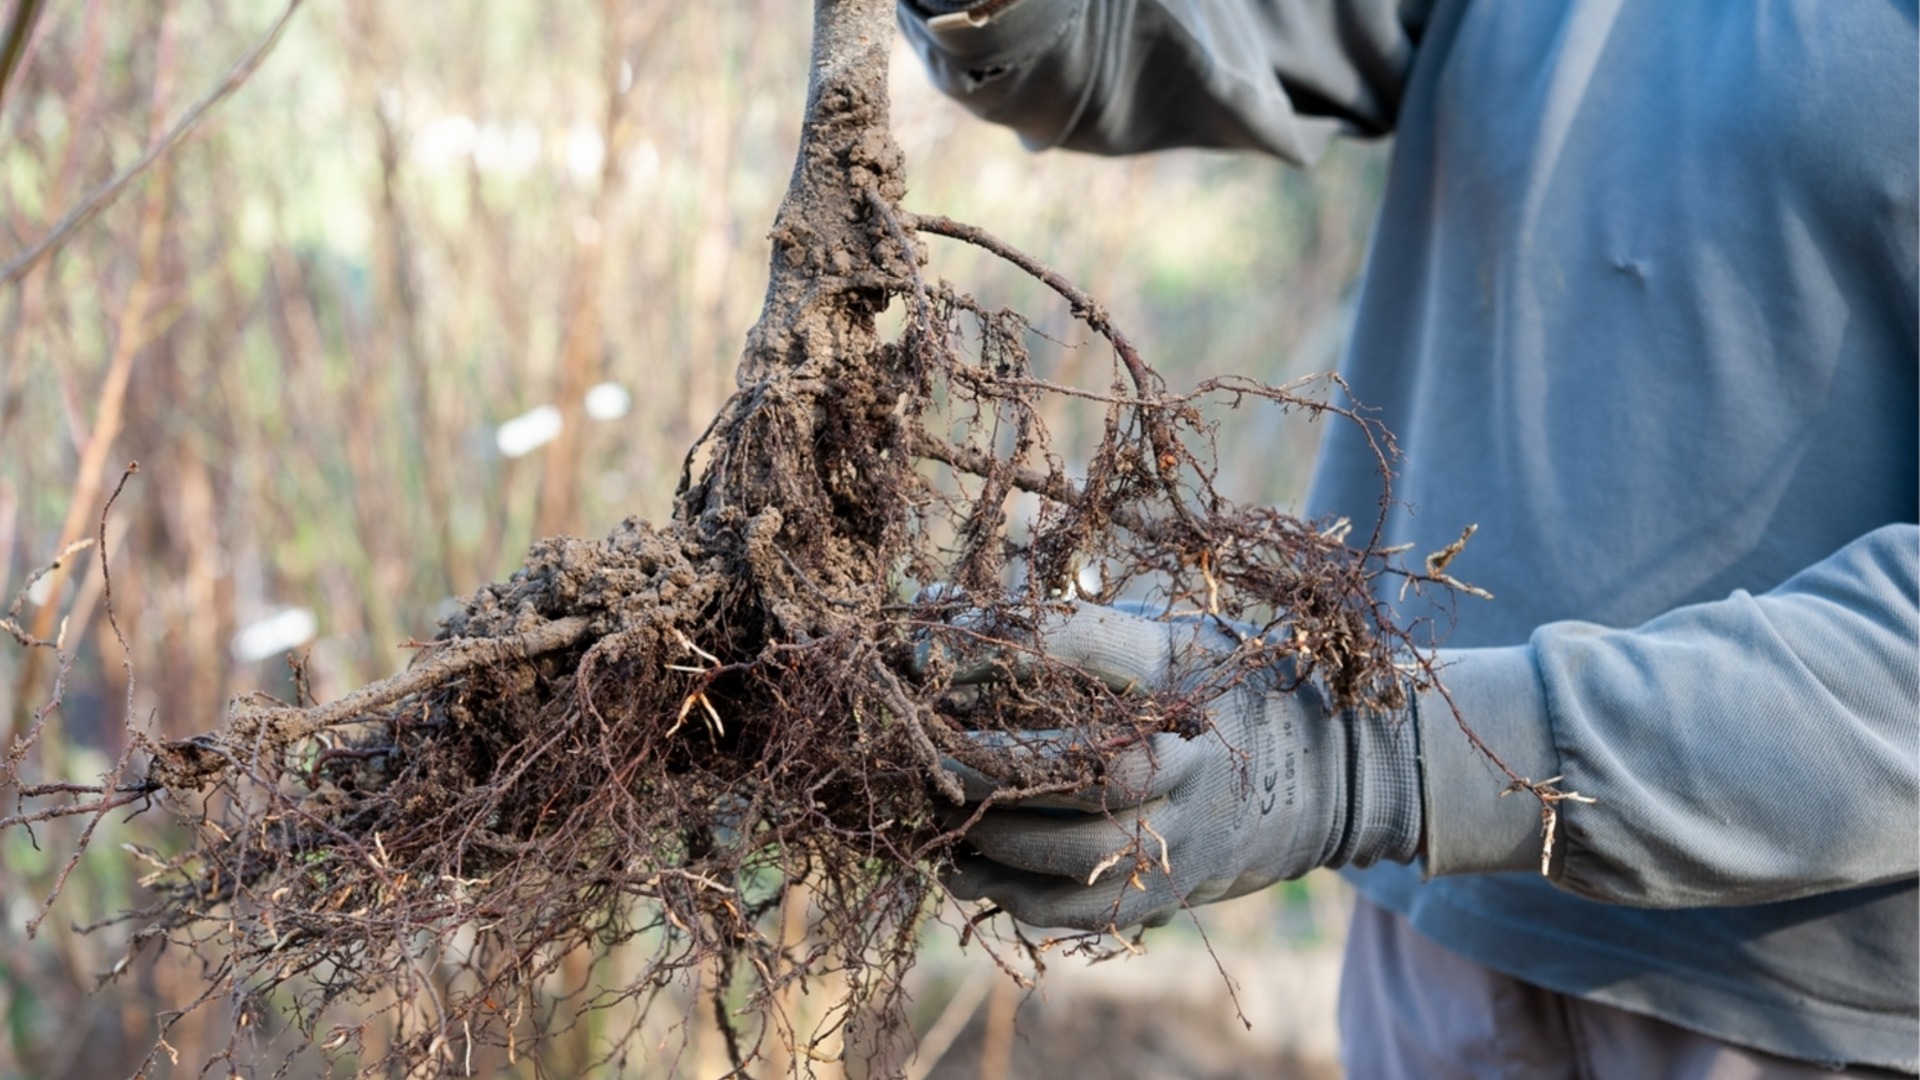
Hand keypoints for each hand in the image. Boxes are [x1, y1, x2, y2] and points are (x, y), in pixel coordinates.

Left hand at [941, 602, 1422, 930]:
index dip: (1000, 648)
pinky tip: (976, 879)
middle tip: (933, 755)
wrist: (1337, 775)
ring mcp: (1191, 829)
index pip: (1085, 648)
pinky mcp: (1181, 886)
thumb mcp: (1167, 636)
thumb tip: (932, 601)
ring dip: (1003, 843)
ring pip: (1087, 849)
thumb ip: (1063, 626)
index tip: (933, 653)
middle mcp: (1192, 754)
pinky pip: (1093, 908)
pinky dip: (1024, 900)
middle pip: (1087, 766)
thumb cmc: (1226, 687)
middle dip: (997, 765)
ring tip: (944, 825)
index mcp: (1186, 671)